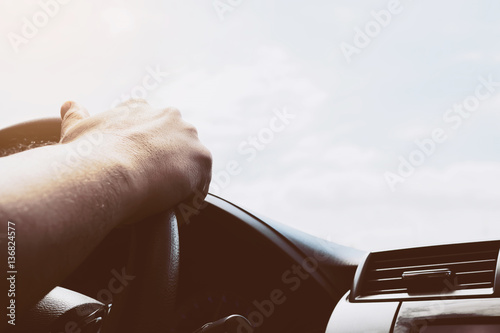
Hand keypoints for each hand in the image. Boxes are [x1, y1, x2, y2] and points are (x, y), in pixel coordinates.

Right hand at [59, 99, 211, 222]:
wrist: (103, 173)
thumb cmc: (86, 157)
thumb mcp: (77, 130)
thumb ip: (76, 115)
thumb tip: (69, 105)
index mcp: (139, 109)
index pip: (150, 126)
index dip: (145, 149)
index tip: (137, 167)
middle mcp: (167, 116)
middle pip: (175, 143)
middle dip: (166, 163)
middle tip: (149, 187)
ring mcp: (187, 136)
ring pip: (189, 162)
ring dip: (180, 180)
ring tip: (160, 202)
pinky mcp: (201, 158)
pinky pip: (200, 183)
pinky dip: (190, 198)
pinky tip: (173, 210)